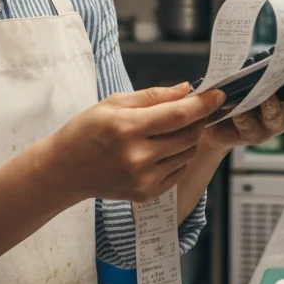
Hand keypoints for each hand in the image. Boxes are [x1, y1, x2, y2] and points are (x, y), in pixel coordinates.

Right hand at [39, 83, 225, 203]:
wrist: (65, 170)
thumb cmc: (87, 131)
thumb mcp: (114, 103)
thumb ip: (153, 96)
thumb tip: (186, 89)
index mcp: (128, 127)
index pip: (179, 115)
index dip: (204, 104)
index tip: (219, 95)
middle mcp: (137, 156)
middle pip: (189, 134)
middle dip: (198, 119)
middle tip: (194, 109)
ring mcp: (143, 178)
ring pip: (187, 153)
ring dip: (188, 138)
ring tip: (169, 130)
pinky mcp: (146, 194)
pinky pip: (178, 171)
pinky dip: (178, 157)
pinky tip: (160, 149)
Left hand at [201, 59, 283, 150]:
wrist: (215, 120)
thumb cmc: (237, 91)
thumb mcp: (252, 71)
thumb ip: (267, 58)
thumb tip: (281, 32)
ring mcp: (272, 124)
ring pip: (278, 115)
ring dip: (272, 104)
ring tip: (265, 95)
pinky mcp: (255, 135)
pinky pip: (251, 125)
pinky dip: (244, 116)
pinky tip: (237, 109)